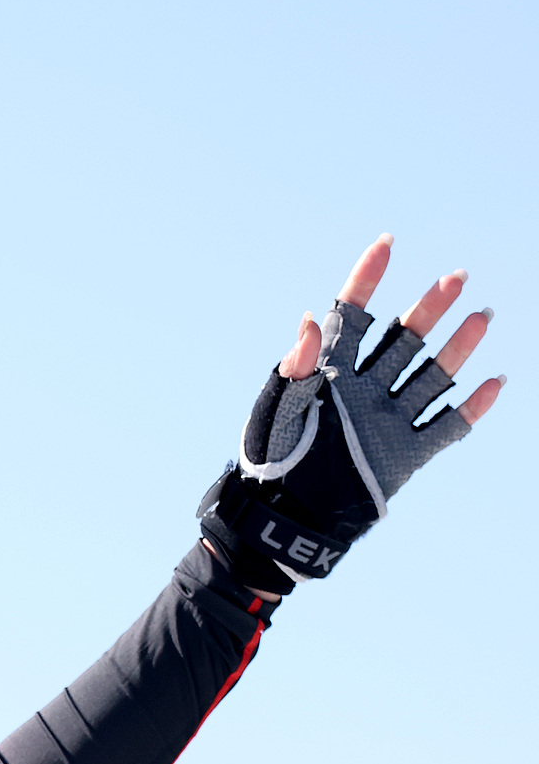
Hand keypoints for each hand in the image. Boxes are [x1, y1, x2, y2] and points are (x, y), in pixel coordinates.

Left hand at [199, 235, 504, 594]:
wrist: (285, 519)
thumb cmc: (269, 462)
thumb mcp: (273, 412)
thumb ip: (292, 369)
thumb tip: (311, 319)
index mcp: (326, 374)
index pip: (351, 317)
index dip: (366, 281)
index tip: (386, 244)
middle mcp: (362, 391)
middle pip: (402, 339)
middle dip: (428, 308)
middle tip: (457, 276)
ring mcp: (386, 420)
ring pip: (430, 376)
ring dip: (456, 348)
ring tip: (481, 316)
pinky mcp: (404, 454)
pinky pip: (446, 427)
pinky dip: (471, 408)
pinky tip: (494, 383)